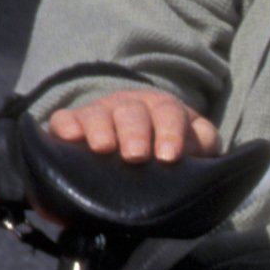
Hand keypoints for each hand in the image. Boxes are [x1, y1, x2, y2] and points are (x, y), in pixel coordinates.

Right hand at [46, 89, 219, 161]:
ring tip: (103, 148)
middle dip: (136, 132)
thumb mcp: (187, 151)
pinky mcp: (70, 126)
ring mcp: (98, 114)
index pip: (170, 114)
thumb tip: (205, 162)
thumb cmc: (161, 154)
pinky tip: (69, 139)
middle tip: (136, 156)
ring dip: (102, 129)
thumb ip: (199, 150)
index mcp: (162, 111)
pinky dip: (66, 127)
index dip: (171, 132)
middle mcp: (130, 107)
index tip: (169, 157)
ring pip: (99, 114)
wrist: (120, 157)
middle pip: (133, 112)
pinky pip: (64, 120)